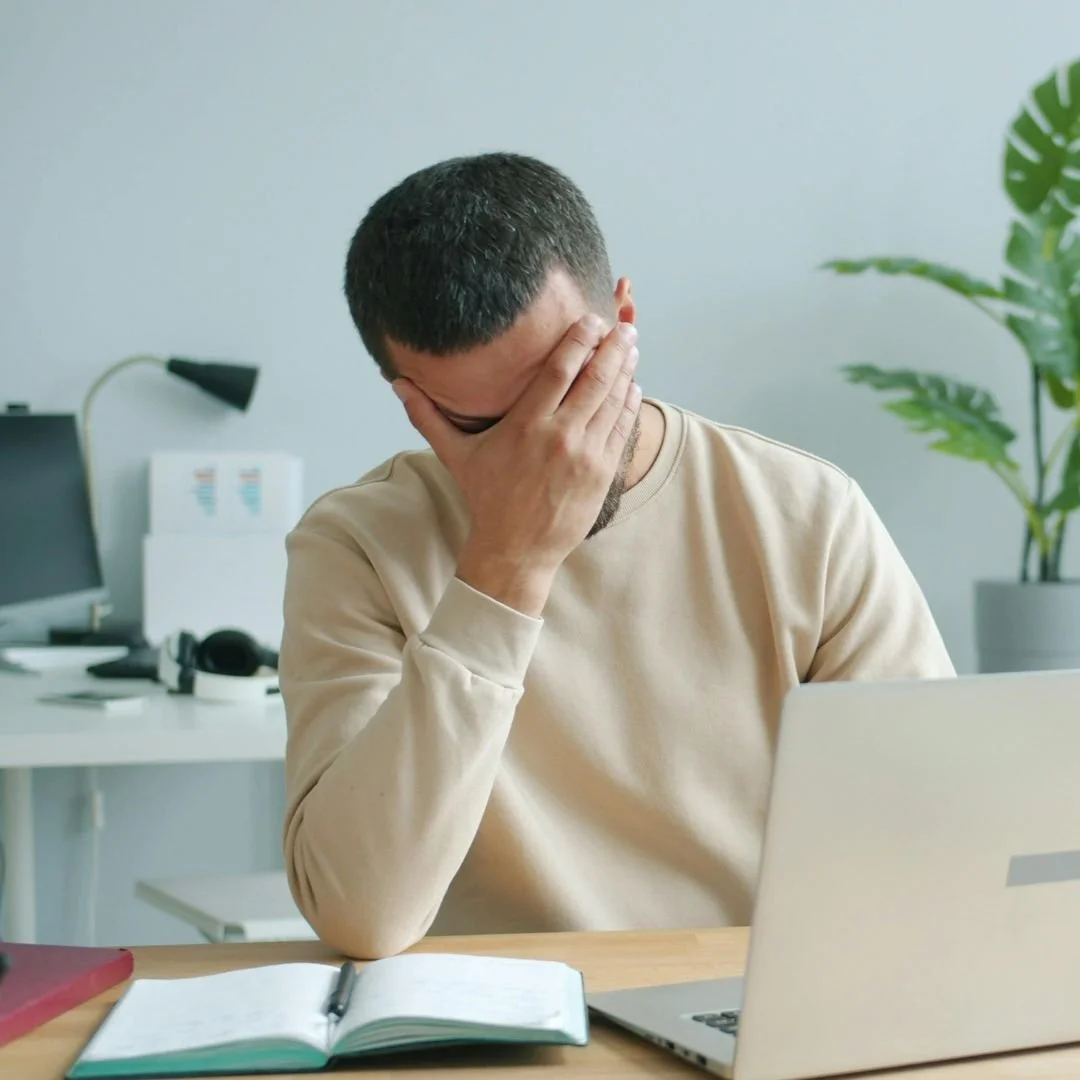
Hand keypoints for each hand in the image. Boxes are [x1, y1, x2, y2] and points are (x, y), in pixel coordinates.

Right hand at [394, 316, 641, 614]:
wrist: (516, 550)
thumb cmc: (488, 499)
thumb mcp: (456, 456)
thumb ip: (428, 416)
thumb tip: (396, 383)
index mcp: (525, 426)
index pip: (559, 370)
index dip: (579, 340)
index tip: (590, 320)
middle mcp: (559, 436)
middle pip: (595, 379)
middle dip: (612, 347)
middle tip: (622, 325)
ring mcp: (585, 455)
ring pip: (613, 401)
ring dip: (625, 370)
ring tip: (631, 346)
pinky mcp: (601, 473)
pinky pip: (621, 429)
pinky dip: (629, 404)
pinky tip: (632, 385)